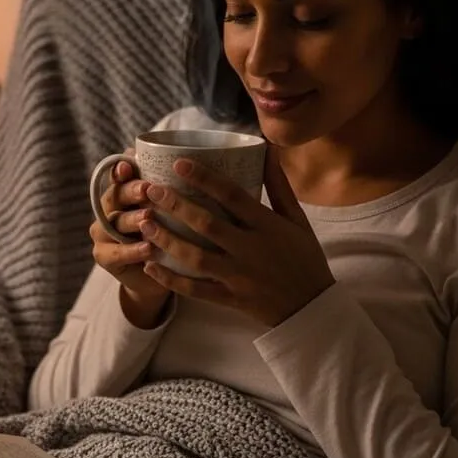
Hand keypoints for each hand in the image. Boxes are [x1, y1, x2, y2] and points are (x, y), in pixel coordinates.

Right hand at [89, 148, 171, 325]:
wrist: (159, 276)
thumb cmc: (170, 236)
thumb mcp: (174, 212)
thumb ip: (174, 191)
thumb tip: (194, 164)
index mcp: (123, 192)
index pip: (119, 176)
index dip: (122, 169)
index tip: (131, 166)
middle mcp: (109, 209)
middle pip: (114, 196)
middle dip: (130, 191)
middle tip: (147, 189)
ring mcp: (103, 233)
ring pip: (114, 222)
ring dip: (132, 219)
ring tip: (148, 216)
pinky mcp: (104, 256)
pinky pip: (116, 252)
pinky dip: (132, 250)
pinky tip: (148, 248)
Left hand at [139, 145, 335, 326]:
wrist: (313, 308)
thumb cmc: (305, 258)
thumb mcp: (297, 220)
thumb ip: (278, 186)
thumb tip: (267, 149)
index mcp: (268, 227)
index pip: (233, 196)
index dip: (205, 179)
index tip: (179, 164)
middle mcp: (252, 250)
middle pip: (208, 225)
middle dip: (176, 206)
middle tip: (151, 191)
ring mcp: (240, 277)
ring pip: (197, 258)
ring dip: (168, 240)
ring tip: (144, 224)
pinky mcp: (231, 299)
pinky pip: (197, 290)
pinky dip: (172, 280)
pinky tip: (151, 265)